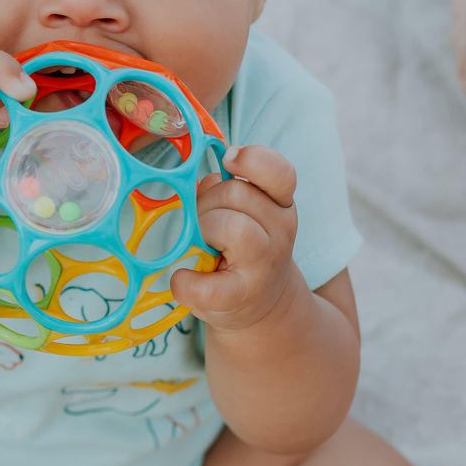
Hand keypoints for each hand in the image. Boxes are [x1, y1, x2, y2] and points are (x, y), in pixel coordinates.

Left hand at [171, 144, 299, 332]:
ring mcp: (264, 264)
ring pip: (229, 225)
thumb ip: (226, 190)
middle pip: (235, 193)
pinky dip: (184, 282)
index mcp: (281, 205)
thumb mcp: (247, 214)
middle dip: (206, 203)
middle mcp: (281, 231)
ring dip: (200, 233)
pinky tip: (184, 279)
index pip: (280, 174)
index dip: (253, 160)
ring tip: (201, 248)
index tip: (228, 159)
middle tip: (203, 226)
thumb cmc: (245, 251)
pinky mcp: (240, 296)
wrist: (264, 305)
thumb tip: (202, 182)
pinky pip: (203, 284)